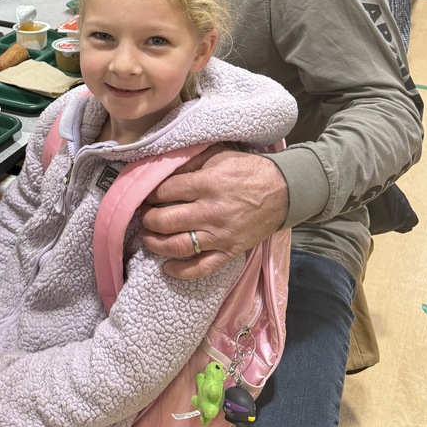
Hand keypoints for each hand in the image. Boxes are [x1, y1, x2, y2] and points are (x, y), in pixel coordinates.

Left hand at [139, 147, 288, 278]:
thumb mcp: (217, 155)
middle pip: (165, 220)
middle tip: (144, 216)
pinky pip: (202, 267)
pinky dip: (182, 271)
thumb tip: (162, 168)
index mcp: (205, 184)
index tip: (144, 196)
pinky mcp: (229, 251)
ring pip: (177, 246)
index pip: (164, 192)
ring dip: (156, 244)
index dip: (149, 194)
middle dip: (147, 219)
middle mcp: (210, 211)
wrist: (282, 190)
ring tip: (148, 237)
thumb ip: (190, 161)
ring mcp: (219, 235)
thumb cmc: (247, 170)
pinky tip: (168, 268)